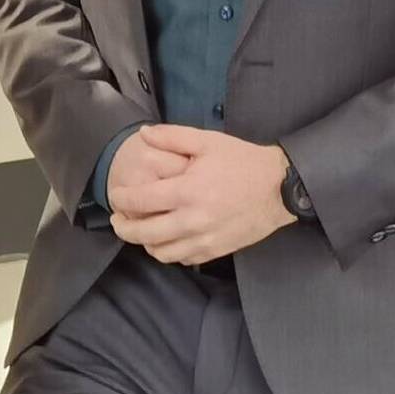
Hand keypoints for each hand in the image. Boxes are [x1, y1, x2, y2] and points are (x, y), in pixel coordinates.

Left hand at [107, 125, 292, 265]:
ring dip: (145, 243)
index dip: (121, 200)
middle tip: (118, 219)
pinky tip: (167, 239)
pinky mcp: (216, 251)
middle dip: (124, 228)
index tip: (116, 196)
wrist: (279, 187)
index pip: (140, 201)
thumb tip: (143, 134)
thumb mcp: (208, 141)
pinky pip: (182, 259)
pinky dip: (169, 252)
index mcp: (187, 191)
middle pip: (144, 234)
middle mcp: (192, 220)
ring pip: (161, 252)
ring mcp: (204, 239)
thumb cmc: (242, 161)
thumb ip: (172, 136)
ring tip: (141, 230)